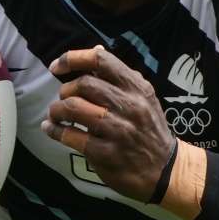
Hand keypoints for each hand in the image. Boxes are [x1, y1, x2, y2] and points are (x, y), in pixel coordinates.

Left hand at [41, 46, 174, 202]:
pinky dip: (56, 131)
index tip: (56, 67)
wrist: (166, 170)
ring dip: (56, 110)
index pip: (101, 60)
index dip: (73, 58)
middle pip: (84, 84)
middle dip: (65, 91)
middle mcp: (130, 106)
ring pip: (74, 108)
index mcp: (138, 88)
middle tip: (62, 99)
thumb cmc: (149, 129)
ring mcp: (119, 131)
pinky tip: (52, 130)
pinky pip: (72, 136)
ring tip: (55, 115)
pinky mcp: (108, 154)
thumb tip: (95, 49)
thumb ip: (119, 76)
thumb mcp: (143, 97)